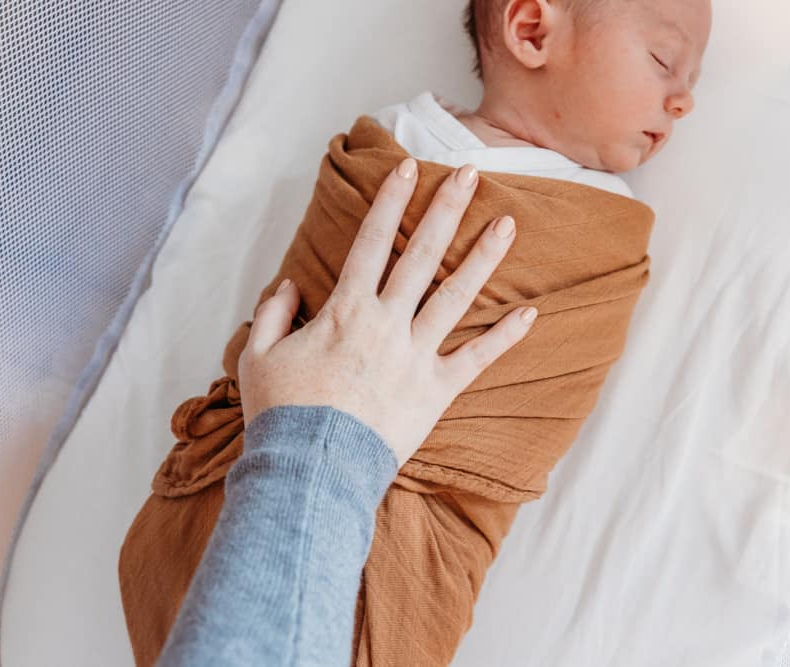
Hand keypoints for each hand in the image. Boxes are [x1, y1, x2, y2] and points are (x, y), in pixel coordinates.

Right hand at [237, 158, 536, 465]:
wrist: (311, 472)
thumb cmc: (281, 415)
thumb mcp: (257, 357)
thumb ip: (271, 314)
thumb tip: (288, 285)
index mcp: (345, 310)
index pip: (371, 242)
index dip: (390, 201)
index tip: (407, 168)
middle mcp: (386, 324)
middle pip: (422, 256)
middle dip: (446, 209)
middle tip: (470, 173)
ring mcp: (415, 356)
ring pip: (456, 297)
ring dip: (484, 258)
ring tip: (509, 224)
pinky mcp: (435, 392)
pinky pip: (476, 360)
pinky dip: (504, 338)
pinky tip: (531, 313)